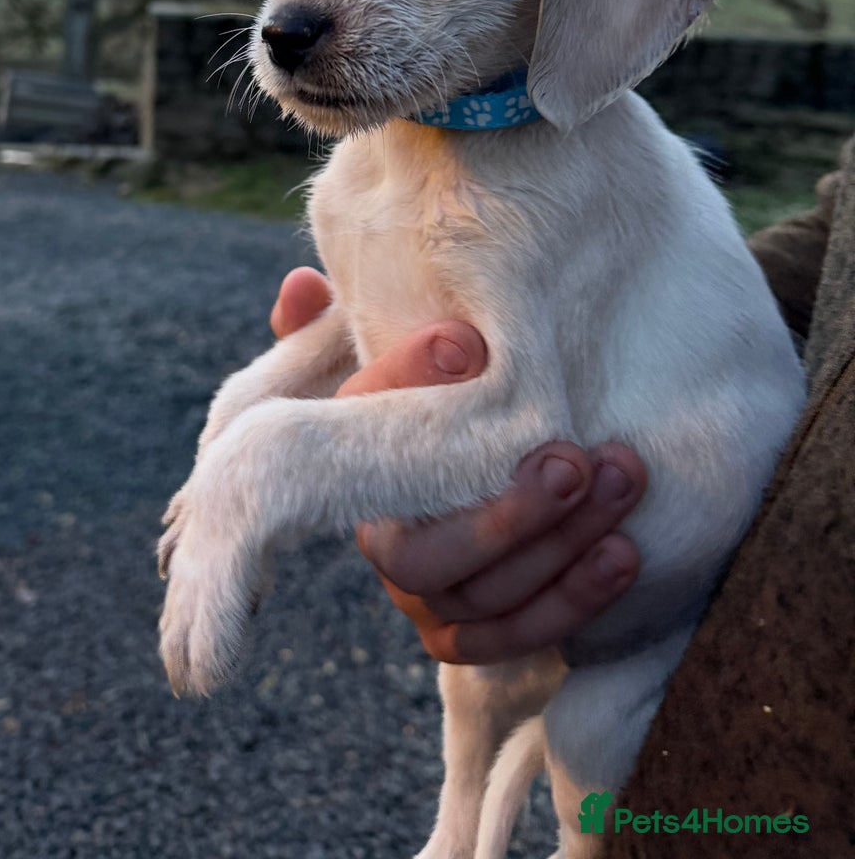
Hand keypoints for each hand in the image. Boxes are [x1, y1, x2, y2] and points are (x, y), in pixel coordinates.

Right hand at [270, 268, 646, 663]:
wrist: (490, 465)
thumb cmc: (439, 394)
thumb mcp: (400, 353)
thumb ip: (337, 321)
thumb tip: (302, 287)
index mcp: (356, 464)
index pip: (364, 434)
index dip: (407, 387)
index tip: (466, 342)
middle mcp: (379, 537)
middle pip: (422, 557)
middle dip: (505, 514)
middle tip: (573, 458)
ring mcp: (420, 596)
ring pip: (481, 597)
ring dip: (557, 547)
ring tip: (619, 482)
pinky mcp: (464, 634)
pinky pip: (512, 638)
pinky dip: (570, 600)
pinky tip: (624, 551)